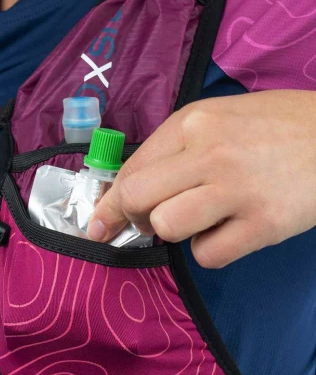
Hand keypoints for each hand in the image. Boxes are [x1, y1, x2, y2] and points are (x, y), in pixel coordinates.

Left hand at [88, 90, 315, 267]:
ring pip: (167, 226)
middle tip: (149, 223)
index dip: (110, 202)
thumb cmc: (276, 128)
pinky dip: (211, 251)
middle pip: (138, 198)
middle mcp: (209, 151)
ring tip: (200, 221)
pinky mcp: (263, 222)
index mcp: (192, 122)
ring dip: (175, 232)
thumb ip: (175, 151)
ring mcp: (236, 187)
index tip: (99, 223)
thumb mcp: (219, 120)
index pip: (131, 170)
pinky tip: (230, 231)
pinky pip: (208, 254)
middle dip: (133, 219)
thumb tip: (133, 191)